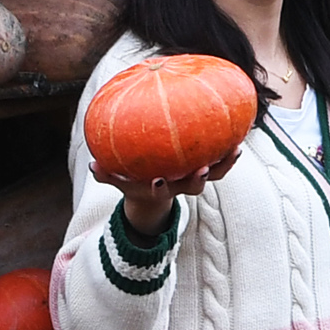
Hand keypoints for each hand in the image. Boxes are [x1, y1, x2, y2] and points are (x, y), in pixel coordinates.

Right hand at [98, 147, 242, 230]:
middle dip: (197, 180)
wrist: (153, 194)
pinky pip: (220, 163)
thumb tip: (91, 164)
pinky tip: (237, 136)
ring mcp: (194, 179)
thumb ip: (105, 174)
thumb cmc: (133, 182)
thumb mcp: (118, 180)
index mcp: (160, 190)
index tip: (157, 180)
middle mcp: (180, 187)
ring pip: (213, 176)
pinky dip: (229, 154)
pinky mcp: (206, 170)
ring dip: (224, 165)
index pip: (161, 192)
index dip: (160, 188)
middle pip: (193, 187)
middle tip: (201, 169)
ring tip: (234, 149)